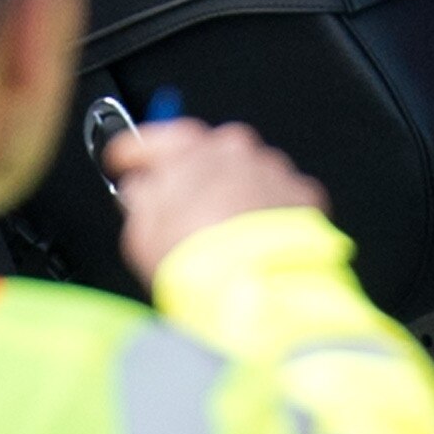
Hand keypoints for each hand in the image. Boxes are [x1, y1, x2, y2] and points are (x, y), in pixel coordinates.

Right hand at [103, 117, 322, 280]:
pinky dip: (268, 214)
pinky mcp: (303, 195)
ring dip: (234, 197)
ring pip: (248, 175)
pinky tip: (255, 241)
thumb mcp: (140, 231)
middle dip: (195, 178)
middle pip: (209, 155)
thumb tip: (144, 192)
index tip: (129, 163)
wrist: (252, 294)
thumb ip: (140, 197)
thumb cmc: (194, 263)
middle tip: (182, 212)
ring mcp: (273, 170)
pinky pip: (280, 197)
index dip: (140, 153)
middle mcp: (236, 150)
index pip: (160, 139)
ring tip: (224, 237)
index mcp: (190, 149)